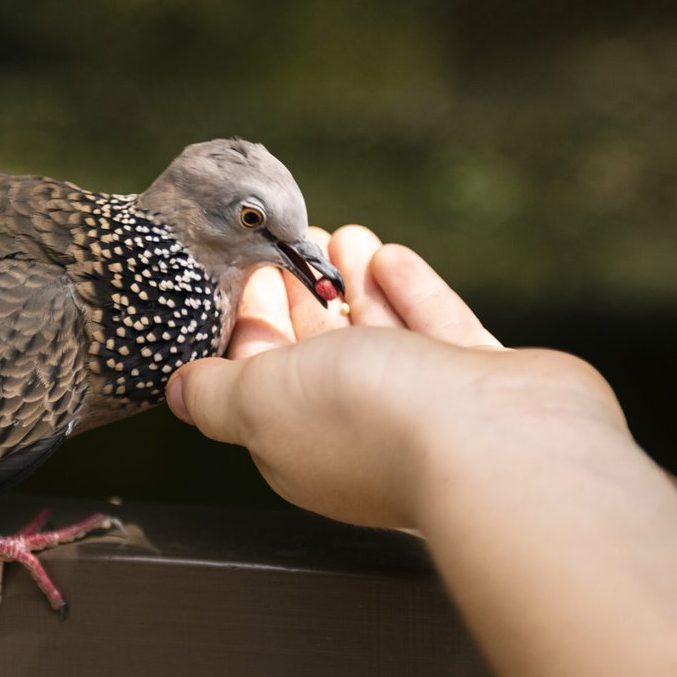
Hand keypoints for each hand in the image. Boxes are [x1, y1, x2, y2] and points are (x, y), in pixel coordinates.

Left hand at [167, 226, 625, 529]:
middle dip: (303, 297)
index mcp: (300, 444)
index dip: (251, 323)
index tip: (248, 274)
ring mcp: (428, 409)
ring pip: (382, 336)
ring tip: (340, 232)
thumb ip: (217, 393)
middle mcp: (363, 430)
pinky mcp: (483, 383)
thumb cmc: (373, 422)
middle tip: (291, 245)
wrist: (498, 442)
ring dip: (354, 282)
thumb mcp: (261, 399)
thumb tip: (178, 393)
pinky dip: (409, 291)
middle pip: (322, 356)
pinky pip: (438, 328)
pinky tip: (389, 257)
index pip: (262, 379)